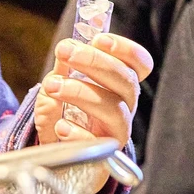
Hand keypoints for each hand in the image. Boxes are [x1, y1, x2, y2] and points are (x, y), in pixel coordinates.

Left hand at [33, 34, 152, 189]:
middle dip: (95, 62)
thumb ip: (65, 66)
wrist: (61, 154)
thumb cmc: (65, 114)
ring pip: (114, 109)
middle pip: (126, 81)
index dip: (125, 49)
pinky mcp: (104, 154)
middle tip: (65, 51)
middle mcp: (125, 106)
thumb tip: (67, 46)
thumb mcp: (60, 84)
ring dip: (81, 92)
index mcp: (120, 84)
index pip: (139, 64)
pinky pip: (97, 142)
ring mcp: (117, 131)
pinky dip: (77, 132)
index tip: (99, 39)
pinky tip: (61, 126)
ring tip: (53, 86)